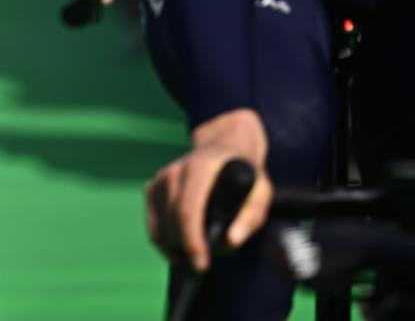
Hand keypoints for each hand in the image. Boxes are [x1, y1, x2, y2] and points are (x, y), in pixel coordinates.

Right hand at [145, 109, 272, 272]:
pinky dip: (163, 240)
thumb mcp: (261, 191)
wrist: (222, 148)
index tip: (201, 264)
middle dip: (185, 249)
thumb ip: (251, 216)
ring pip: (160, 225)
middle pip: (172, 221)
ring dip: (174, 247)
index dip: (191, 241)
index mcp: (200, 168)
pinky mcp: (152, 187)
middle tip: (202, 266)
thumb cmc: (244, 174)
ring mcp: (160, 178)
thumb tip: (230, 241)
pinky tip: (179, 246)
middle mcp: (175, 171)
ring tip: (194, 256)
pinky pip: (153, 223)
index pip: (187, 210)